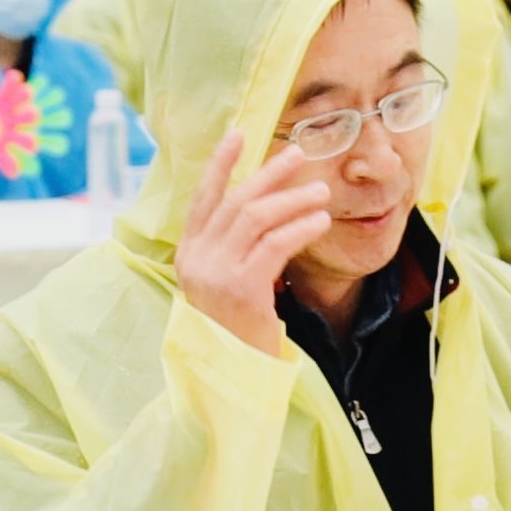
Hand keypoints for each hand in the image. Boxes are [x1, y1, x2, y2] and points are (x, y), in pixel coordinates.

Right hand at [168, 125, 335, 339]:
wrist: (232, 377)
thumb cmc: (235, 328)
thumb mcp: (223, 281)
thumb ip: (232, 247)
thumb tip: (264, 202)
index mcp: (189, 254)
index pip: (203, 197)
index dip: (221, 163)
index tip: (239, 133)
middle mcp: (197, 259)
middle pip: (236, 201)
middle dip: (269, 174)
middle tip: (299, 155)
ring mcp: (217, 273)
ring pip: (256, 217)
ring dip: (292, 199)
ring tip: (321, 193)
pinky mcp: (242, 289)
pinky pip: (275, 245)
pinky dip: (300, 228)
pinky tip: (320, 221)